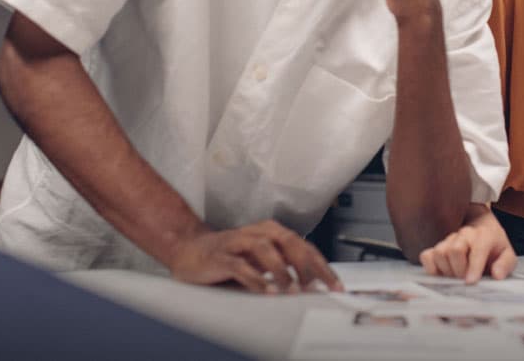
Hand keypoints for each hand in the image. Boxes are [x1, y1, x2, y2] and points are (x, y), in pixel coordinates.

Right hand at [166, 219, 342, 293]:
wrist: (189, 248)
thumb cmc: (230, 254)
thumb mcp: (262, 259)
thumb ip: (285, 266)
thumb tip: (313, 282)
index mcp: (272, 232)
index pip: (304, 246)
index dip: (322, 265)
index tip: (335, 285)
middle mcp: (258, 233)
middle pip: (289, 242)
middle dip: (307, 265)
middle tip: (317, 286)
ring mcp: (238, 242)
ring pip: (265, 249)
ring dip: (281, 270)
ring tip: (292, 288)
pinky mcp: (220, 255)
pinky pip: (240, 265)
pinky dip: (255, 279)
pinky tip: (265, 291)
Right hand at [419, 204, 516, 283]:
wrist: (482, 227)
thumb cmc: (494, 245)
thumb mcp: (507, 254)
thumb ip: (505, 265)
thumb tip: (497, 275)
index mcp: (483, 236)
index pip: (476, 250)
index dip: (473, 267)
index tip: (471, 282)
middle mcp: (464, 235)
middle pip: (453, 250)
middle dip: (459, 270)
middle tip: (465, 280)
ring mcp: (448, 240)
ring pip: (439, 253)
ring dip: (446, 270)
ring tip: (456, 276)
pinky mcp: (437, 246)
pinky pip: (426, 256)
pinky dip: (431, 267)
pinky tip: (442, 274)